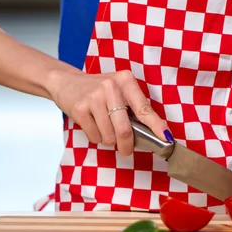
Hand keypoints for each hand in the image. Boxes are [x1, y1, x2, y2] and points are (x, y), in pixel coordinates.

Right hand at [48, 69, 170, 155]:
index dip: (156, 126)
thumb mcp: (119, 91)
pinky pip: (94, 136)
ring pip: (109, 136)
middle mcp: (110, 86)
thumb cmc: (98, 91)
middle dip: (127, 145)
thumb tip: (155, 133)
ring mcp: (93, 97)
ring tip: (104, 129)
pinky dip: (96, 137)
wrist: (66, 82)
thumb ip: (134, 108)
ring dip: (108, 140)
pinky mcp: (79, 108)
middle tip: (126, 150)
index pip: (144, 109)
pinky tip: (92, 125)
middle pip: (125, 129)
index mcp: (125, 80)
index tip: (165, 138)